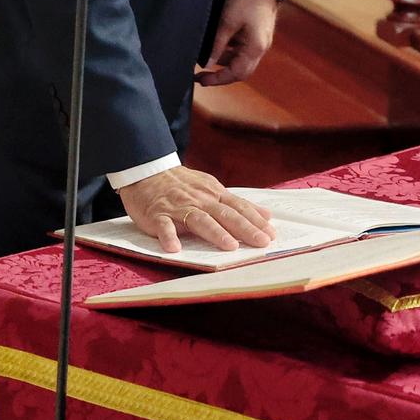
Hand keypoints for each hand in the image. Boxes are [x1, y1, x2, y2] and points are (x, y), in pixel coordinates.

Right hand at [117, 166, 274, 254]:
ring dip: (216, 233)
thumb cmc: (183, 185)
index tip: (271, 234)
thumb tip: (267, 215)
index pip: (239, 207)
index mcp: (214, 194)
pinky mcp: (157, 214)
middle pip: (225, 214)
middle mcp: (199, 200)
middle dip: (245, 229)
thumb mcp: (212, 189)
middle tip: (261, 243)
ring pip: (199, 220)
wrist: (147, 171)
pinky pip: (163, 226)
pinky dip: (168, 237)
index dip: (255, 221)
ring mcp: (178, 207)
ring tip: (230, 247)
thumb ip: (238, 204)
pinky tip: (174, 248)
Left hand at [197, 0, 278, 85]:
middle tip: (201, 75)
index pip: (237, 73)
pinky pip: (242, 49)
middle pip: (240, 70)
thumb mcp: (226, 22)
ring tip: (204, 59)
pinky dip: (229, 51)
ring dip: (224, 62)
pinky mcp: (256, 34)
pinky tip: (216, 47)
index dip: (218, 79)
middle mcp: (260, 48)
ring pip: (240, 60)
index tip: (201, 80)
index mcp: (255, 48)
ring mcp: (259, 41)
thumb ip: (217, 46)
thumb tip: (207, 65)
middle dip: (221, 74)